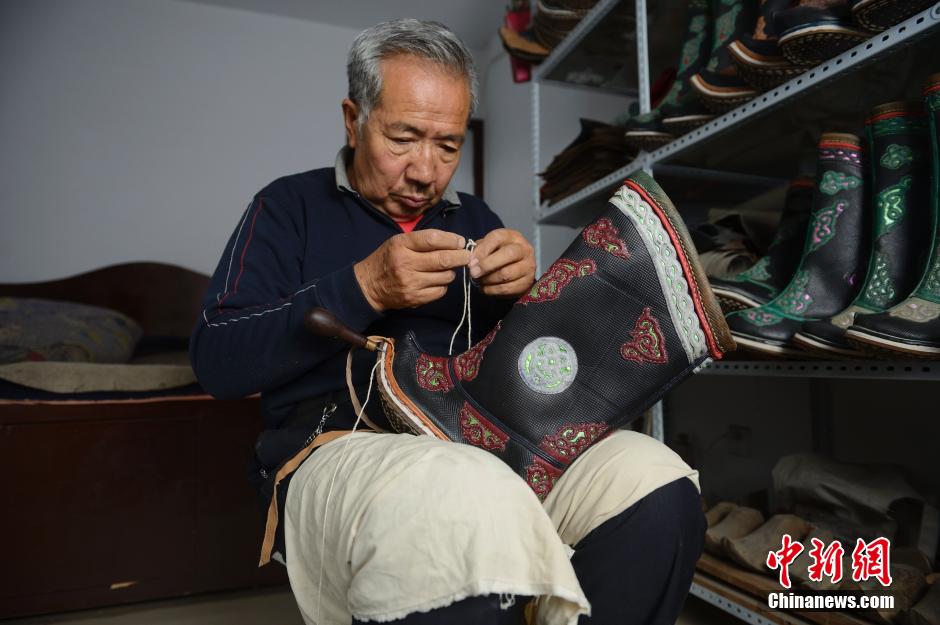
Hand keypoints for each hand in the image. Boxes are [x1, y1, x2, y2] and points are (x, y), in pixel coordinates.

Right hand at [354, 229, 470, 311]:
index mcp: (401, 245)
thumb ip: (423, 240)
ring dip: (451, 272)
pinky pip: (440, 291)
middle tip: (467, 256)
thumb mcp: (399, 242)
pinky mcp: (414, 298)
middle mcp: (405, 263)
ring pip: (445, 277)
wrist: (368, 286)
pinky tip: (437, 280)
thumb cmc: (388, 259)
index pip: (433, 239)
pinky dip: (443, 285)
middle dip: (461, 257)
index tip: (460, 242)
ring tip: (447, 268)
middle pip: (443, 260)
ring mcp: (410, 283)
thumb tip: (455, 242)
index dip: (452, 240)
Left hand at [469, 228, 535, 297]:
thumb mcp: (490, 247)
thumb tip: (472, 260)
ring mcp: (528, 266)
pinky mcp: (527, 282)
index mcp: (513, 236)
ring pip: (506, 274)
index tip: (471, 261)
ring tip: (479, 280)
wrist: (518, 272)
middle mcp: (524, 249)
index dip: (482, 249)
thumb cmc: (500, 256)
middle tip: (473, 273)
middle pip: (507, 254)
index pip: (497, 238)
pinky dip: (491, 290)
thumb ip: (480, 249)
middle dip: (486, 265)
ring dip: (488, 279)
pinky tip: (485, 288)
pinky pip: (506, 288)